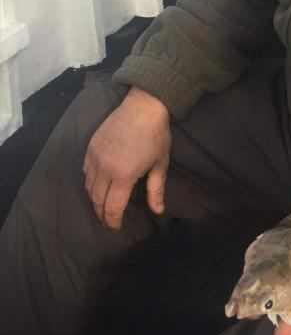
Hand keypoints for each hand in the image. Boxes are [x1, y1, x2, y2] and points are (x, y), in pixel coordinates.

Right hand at [83, 86, 171, 229]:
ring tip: (103, 205)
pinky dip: (90, 182)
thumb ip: (156, 190)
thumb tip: (158, 211)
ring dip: (95, 199)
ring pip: (88, 187)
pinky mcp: (90, 147)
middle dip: (102, 214)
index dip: (113, 221)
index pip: (112, 207)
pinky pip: (85, 171)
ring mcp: (94, 157)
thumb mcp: (160, 164)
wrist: (143, 106)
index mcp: (123, 175)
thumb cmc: (156, 135)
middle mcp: (104, 169)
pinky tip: (98, 184)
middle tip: (108, 221)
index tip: (117, 228)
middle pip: (97, 200)